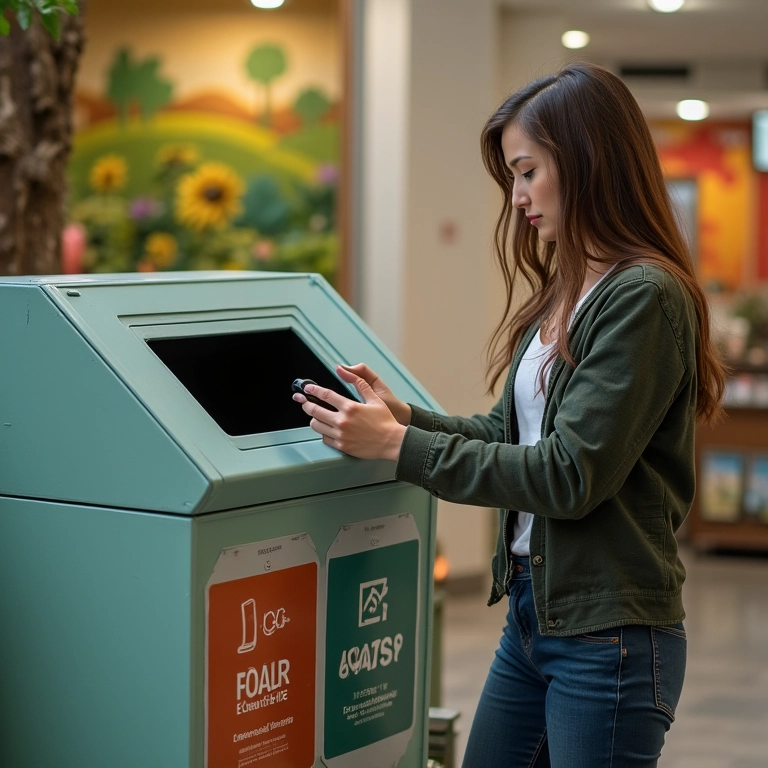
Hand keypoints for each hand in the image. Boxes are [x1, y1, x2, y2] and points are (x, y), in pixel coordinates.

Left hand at [292, 366, 406, 460]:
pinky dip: (323, 433)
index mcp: (350, 407)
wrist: (391, 442)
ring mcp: (341, 435)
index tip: (307, 389)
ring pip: (316, 425)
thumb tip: (345, 371)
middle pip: (315, 411)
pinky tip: (326, 429)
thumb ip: (359, 384)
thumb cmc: (385, 421)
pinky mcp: (342, 446)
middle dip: (306, 404)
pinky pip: (324, 438)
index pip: (325, 395)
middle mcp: (343, 421)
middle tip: (303, 402)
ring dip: (314, 419)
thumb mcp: (375, 398)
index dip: (313, 391)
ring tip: (315, 416)